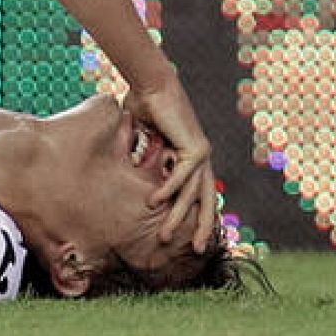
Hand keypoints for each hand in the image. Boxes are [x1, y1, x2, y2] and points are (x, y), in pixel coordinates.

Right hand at [128, 72, 218, 252]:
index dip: (196, 216)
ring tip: (164, 236)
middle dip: (200, 227)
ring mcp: (201, 153)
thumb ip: (142, 160)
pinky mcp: (196, 148)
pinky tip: (153, 203)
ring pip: (191, 194)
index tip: (192, 238)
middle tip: (194, 250)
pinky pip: (181, 177)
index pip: (199, 193)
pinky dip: (167, 191)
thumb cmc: (143, 108)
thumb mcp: (142, 142)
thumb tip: (130, 176)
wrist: (150, 86)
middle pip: (206, 200)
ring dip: (177, 216)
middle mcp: (201, 157)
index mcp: (191, 157)